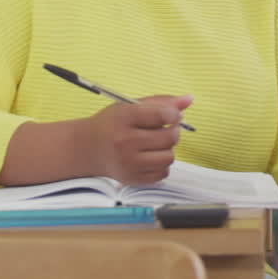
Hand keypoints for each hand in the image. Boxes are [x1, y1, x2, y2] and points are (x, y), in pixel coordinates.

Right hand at [77, 95, 192, 184]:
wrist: (88, 148)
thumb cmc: (112, 124)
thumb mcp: (130, 106)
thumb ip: (161, 102)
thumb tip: (189, 100)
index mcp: (124, 118)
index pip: (163, 115)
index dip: (174, 114)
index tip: (172, 115)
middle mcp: (125, 141)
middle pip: (170, 138)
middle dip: (173, 132)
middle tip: (165, 129)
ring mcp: (129, 163)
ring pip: (169, 157)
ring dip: (168, 149)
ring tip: (156, 144)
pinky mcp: (132, 178)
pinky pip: (163, 173)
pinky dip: (161, 164)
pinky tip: (150, 157)